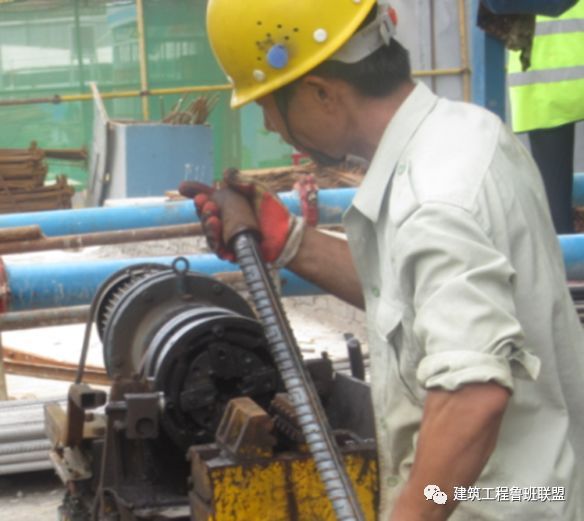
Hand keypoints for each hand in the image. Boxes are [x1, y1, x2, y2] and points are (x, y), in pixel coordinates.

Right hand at [179, 168, 304, 264]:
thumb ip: (242, 182)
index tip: (184, 187)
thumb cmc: (274, 212)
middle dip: (202, 210)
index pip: (208, 199)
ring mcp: (228, 238)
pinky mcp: (233, 252)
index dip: (196, 193)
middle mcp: (225, 222)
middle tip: (207, 204)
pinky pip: (219, 249)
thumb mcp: (258, 191)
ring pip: (209, 234)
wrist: (286, 234)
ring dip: (206, 225)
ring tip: (212, 218)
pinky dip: (215, 241)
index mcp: (229, 207)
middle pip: (205, 217)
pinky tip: (217, 231)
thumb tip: (224, 173)